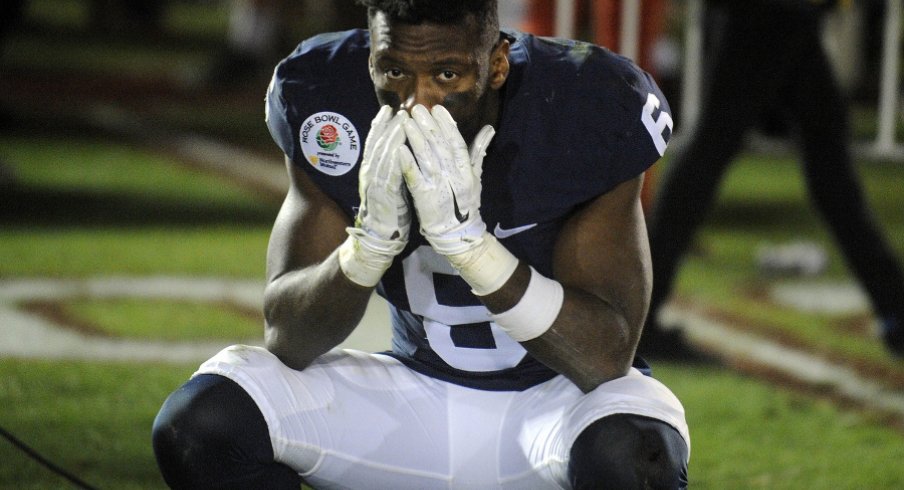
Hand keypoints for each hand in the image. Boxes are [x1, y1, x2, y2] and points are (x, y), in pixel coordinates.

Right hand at [354, 106, 410, 244]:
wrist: (379, 238)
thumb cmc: (389, 210)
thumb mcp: (389, 184)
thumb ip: (392, 167)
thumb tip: (400, 148)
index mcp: (371, 171)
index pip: (374, 143)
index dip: (380, 125)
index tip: (389, 109)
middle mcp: (369, 175)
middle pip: (377, 145)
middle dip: (388, 126)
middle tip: (400, 110)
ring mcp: (375, 185)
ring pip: (382, 156)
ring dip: (392, 137)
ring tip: (402, 122)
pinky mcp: (384, 197)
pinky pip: (389, 175)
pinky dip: (394, 161)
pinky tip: (401, 149)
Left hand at [398, 105, 516, 295]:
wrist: (456, 233)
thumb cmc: (465, 203)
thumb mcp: (476, 176)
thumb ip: (479, 150)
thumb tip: (489, 128)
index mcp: (466, 170)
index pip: (456, 142)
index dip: (447, 125)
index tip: (437, 109)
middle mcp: (453, 176)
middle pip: (440, 146)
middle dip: (428, 126)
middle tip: (416, 108)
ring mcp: (438, 187)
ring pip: (426, 158)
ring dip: (415, 138)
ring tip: (406, 121)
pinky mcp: (424, 197)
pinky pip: (414, 178)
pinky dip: (407, 163)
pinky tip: (399, 149)